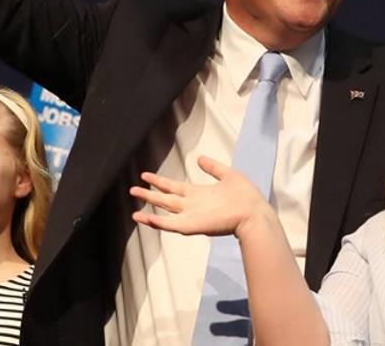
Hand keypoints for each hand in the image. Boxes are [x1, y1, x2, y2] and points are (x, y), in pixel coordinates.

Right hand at [130, 156, 270, 238]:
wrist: (253, 212)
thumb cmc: (245, 196)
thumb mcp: (228, 175)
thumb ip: (213, 167)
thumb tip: (200, 158)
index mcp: (198, 193)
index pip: (173, 186)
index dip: (159, 181)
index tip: (145, 174)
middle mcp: (191, 205)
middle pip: (165, 199)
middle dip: (149, 194)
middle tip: (132, 189)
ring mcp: (190, 216)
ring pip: (164, 212)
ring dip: (148, 209)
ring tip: (133, 207)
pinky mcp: (191, 225)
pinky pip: (170, 224)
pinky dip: (155, 222)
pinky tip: (143, 218)